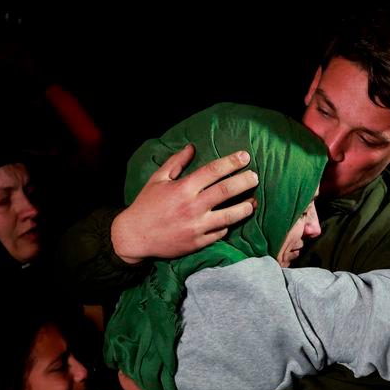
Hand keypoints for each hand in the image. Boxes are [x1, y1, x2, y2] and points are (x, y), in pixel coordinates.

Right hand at [111, 145, 257, 263]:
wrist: (134, 236)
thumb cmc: (146, 205)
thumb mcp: (157, 179)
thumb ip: (176, 162)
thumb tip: (192, 147)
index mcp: (183, 188)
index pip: (214, 171)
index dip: (232, 162)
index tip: (245, 156)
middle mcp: (193, 206)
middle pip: (227, 191)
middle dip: (245, 182)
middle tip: (255, 177)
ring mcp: (197, 226)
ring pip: (230, 216)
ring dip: (246, 207)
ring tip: (253, 202)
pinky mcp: (198, 242)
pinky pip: (220, 233)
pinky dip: (228, 225)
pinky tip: (233, 219)